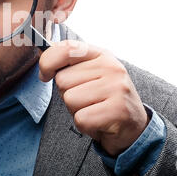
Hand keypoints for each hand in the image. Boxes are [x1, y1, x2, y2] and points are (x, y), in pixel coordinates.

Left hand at [39, 40, 148, 156]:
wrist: (133, 127)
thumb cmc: (102, 100)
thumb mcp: (88, 75)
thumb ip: (68, 65)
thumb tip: (43, 66)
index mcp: (102, 55)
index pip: (65, 48)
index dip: (47, 62)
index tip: (45, 75)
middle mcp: (111, 67)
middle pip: (62, 80)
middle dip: (68, 94)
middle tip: (87, 100)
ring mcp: (117, 88)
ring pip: (69, 99)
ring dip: (76, 111)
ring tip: (94, 110)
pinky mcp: (118, 110)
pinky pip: (81, 118)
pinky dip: (85, 125)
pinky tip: (99, 122)